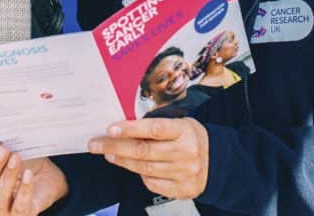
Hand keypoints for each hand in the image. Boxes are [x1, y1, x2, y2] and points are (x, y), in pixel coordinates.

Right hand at [0, 145, 67, 214]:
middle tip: (2, 150)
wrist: (47, 178)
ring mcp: (2, 208)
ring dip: (8, 175)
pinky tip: (28, 175)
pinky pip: (20, 205)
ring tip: (16, 158)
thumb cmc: (23, 163)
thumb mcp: (10, 152)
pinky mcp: (20, 213)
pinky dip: (24, 189)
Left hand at [88, 118, 208, 199]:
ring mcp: (185, 173)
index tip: (110, 129)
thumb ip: (157, 125)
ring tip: (108, 153)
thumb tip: (123, 126)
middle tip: (95, 144)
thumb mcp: (180, 124)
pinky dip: (139, 175)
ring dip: (122, 161)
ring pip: (144, 168)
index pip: (155, 129)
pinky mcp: (182, 190)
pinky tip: (131, 166)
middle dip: (115, 147)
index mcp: (186, 131)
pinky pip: (152, 183)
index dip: (131, 129)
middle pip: (144, 151)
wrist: (218, 162)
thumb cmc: (190, 138)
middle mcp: (186, 153)